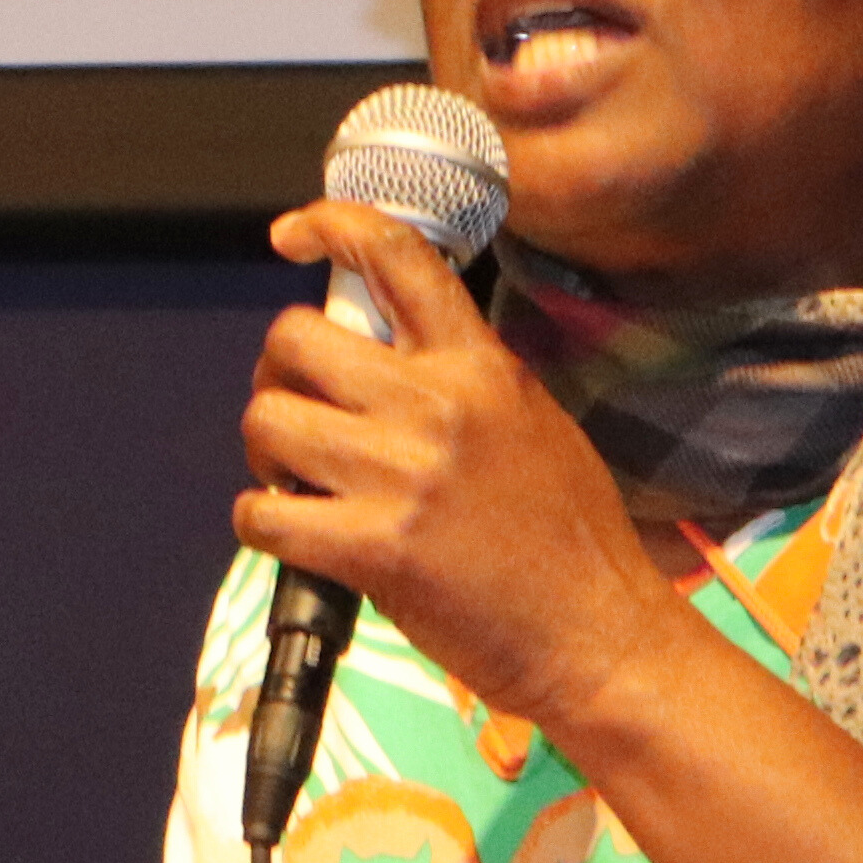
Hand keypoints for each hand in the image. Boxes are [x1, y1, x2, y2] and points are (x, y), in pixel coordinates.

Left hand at [236, 201, 696, 738]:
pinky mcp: (374, 549)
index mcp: (480, 367)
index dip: (331, 225)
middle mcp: (437, 406)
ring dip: (266, 451)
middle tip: (298, 411)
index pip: (395, 256)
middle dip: (278, 372)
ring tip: (298, 479)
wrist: (599, 638)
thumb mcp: (536, 423)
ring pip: (267, 419)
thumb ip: (464, 380)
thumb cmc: (574, 545)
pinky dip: (262, 521)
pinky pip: (262, 512)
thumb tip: (386, 355)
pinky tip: (295, 533)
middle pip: (295, 338)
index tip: (293, 232)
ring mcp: (402, 476)